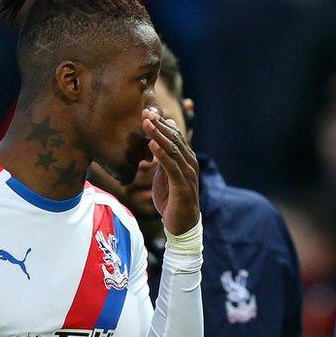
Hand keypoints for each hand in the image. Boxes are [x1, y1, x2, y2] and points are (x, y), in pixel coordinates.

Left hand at [143, 107, 199, 235]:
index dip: (161, 123)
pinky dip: (162, 154)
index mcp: (186, 159)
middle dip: (159, 125)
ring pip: (173, 150)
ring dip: (159, 135)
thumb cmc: (171, 199)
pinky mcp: (182, 186)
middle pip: (174, 139)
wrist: (181, 224)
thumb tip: (155, 142)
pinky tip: (152, 145)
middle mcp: (189, 163)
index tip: (147, 112)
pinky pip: (171, 167)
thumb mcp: (164, 175)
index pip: (175, 136)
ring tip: (146, 123)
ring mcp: (187, 174)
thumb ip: (162, 159)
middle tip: (145, 112)